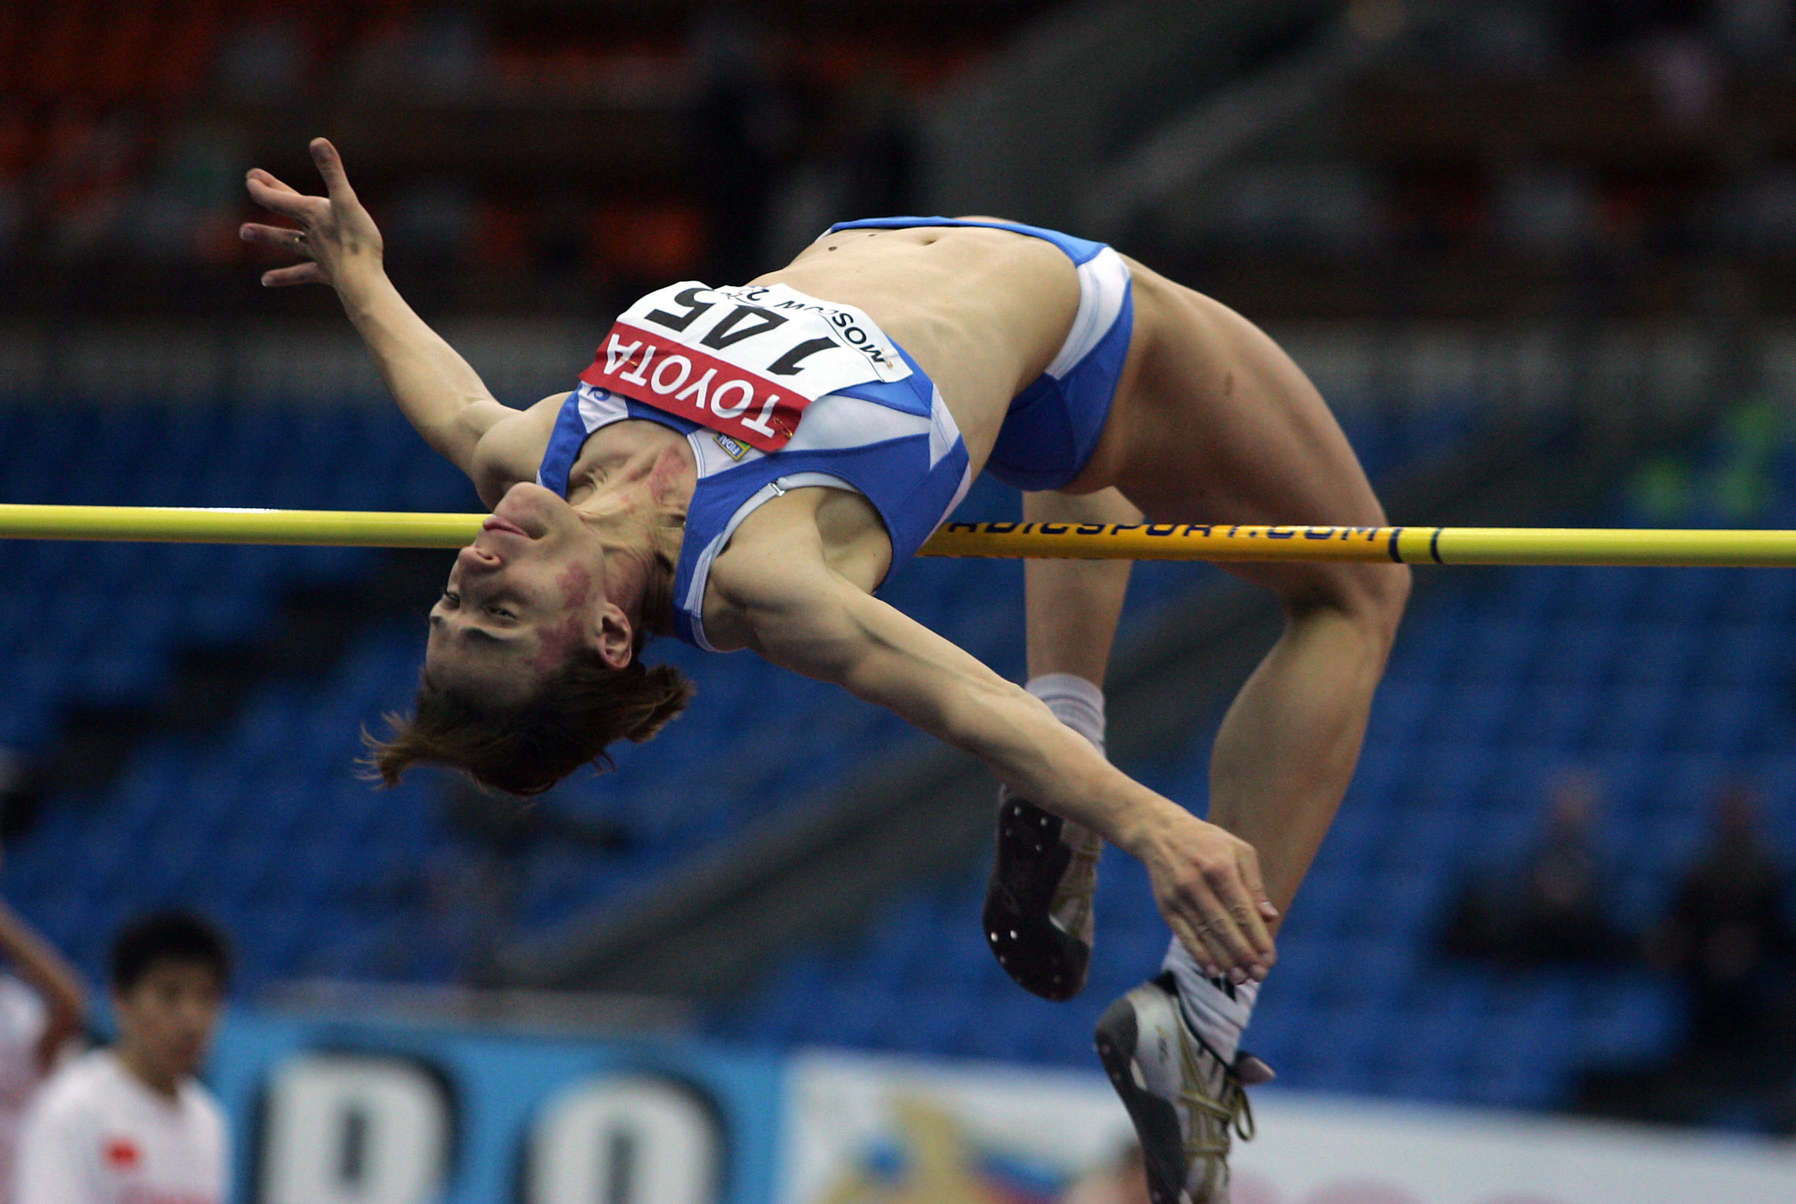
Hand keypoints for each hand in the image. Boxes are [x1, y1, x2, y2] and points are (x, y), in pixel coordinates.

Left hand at [240, 137, 383, 288]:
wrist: (361, 280)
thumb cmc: (356, 240)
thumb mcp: (347, 201)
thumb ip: (332, 172)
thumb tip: (317, 141)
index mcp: (312, 213)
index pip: (279, 198)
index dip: (264, 186)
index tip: (251, 176)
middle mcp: (310, 231)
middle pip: (284, 210)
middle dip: (268, 195)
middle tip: (249, 183)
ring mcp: (317, 253)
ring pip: (287, 241)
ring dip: (267, 235)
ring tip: (243, 232)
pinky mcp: (326, 273)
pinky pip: (302, 274)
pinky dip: (284, 276)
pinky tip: (264, 280)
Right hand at [1139, 808, 1277, 982]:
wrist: (1160, 833)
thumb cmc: (1208, 842)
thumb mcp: (1238, 850)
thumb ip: (1255, 884)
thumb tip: (1269, 917)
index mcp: (1220, 867)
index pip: (1242, 910)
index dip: (1257, 937)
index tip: (1270, 959)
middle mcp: (1197, 883)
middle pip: (1224, 927)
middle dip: (1244, 955)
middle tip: (1259, 975)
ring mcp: (1178, 896)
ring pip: (1204, 935)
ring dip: (1224, 960)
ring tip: (1241, 979)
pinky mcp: (1165, 906)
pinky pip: (1184, 935)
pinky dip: (1199, 954)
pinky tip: (1213, 970)